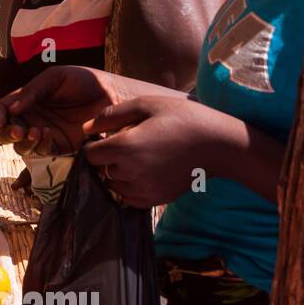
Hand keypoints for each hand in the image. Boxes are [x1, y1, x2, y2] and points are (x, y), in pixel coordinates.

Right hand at [0, 66, 139, 155]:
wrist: (115, 96)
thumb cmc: (86, 81)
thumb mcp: (56, 77)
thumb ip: (33, 90)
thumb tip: (12, 109)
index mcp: (27, 101)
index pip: (3, 109)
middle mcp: (32, 120)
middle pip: (7, 132)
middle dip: (7, 132)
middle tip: (19, 130)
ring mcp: (45, 136)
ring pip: (22, 146)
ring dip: (23, 141)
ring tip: (35, 131)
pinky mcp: (60, 149)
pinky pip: (42, 152)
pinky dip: (39, 146)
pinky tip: (48, 134)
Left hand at [81, 96, 230, 208]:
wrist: (218, 144)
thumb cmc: (182, 118)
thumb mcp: (146, 105)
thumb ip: (111, 115)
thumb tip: (85, 128)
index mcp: (125, 147)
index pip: (90, 154)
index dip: (96, 145)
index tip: (109, 137)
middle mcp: (130, 172)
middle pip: (102, 169)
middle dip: (110, 157)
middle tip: (133, 143)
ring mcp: (143, 189)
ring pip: (114, 184)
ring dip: (120, 173)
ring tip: (142, 157)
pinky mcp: (155, 200)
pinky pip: (129, 198)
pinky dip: (131, 187)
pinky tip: (147, 171)